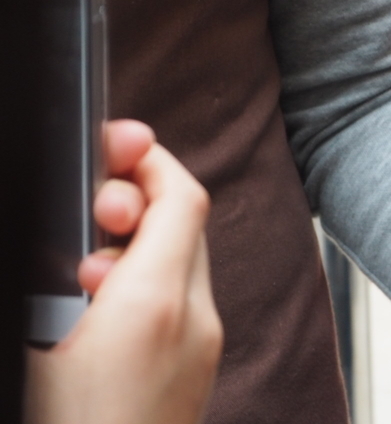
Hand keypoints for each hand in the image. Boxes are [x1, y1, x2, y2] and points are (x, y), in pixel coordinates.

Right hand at [24, 120, 222, 423]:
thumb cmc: (62, 421)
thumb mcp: (35, 340)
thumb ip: (50, 278)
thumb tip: (77, 255)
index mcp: (154, 306)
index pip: (179, 197)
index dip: (146, 162)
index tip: (113, 148)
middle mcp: (194, 321)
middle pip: (185, 224)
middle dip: (139, 200)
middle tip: (89, 210)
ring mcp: (201, 351)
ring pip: (184, 263)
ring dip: (140, 243)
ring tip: (81, 269)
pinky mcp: (195, 376)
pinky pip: (182, 303)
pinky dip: (149, 283)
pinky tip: (97, 310)